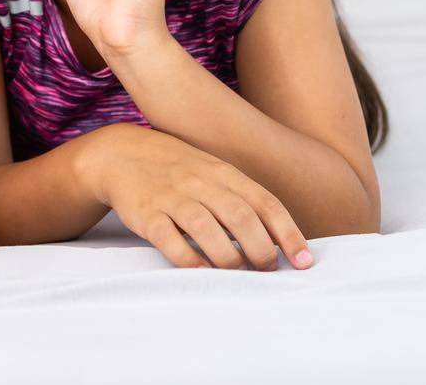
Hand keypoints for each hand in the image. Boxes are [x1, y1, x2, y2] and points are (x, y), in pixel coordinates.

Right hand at [78, 123, 312, 270]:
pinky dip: (191, 260)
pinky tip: (203, 273)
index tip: (304, 261)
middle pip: (240, 217)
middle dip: (261, 249)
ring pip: (207, 228)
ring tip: (238, 273)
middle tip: (267, 269)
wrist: (121, 154)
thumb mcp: (212, 172)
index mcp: (223, 172)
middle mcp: (200, 182)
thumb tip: (279, 239)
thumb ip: (242, 198)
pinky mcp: (146, 214)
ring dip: (229, 258)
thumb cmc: (176, 169)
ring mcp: (171, 196)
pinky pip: (171, 240)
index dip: (288, 234)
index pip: (265, 203)